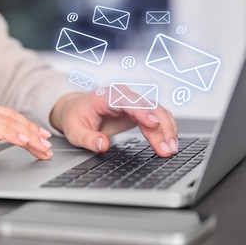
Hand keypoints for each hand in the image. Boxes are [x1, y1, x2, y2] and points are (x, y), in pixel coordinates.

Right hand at [0, 101, 52, 180]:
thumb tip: (1, 137)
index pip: (6, 115)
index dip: (26, 124)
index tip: (40, 136)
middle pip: (10, 116)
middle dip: (32, 131)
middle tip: (47, 145)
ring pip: (6, 121)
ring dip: (28, 135)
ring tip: (41, 148)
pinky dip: (11, 134)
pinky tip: (23, 142)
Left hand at [50, 89, 177, 156]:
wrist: (77, 108)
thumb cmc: (76, 117)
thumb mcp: (74, 131)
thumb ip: (88, 138)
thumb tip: (102, 145)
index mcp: (106, 96)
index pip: (127, 102)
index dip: (142, 112)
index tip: (153, 124)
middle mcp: (123, 95)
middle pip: (148, 107)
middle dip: (160, 127)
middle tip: (166, 149)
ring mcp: (133, 102)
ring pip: (157, 111)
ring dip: (167, 129)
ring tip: (170, 149)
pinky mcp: (139, 110)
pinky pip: (157, 116)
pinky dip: (165, 128)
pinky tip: (169, 142)